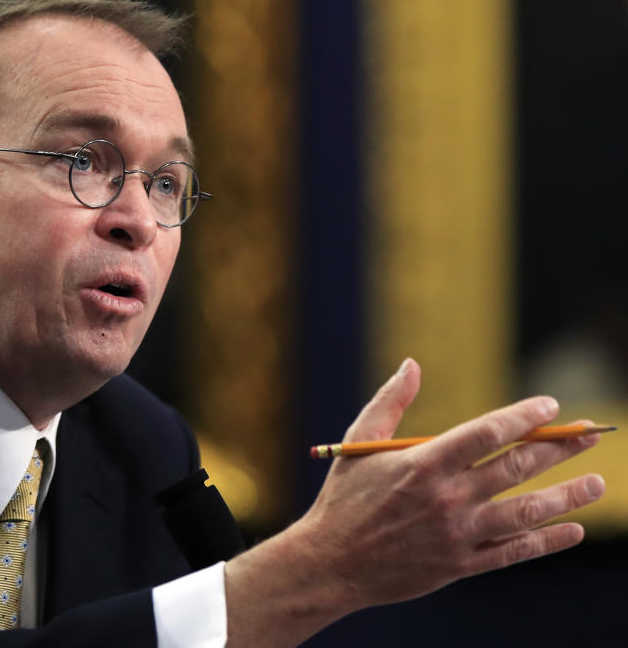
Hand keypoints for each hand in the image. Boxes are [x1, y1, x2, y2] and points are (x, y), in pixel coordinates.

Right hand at [224, 358, 605, 647]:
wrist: (331, 562)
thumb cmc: (344, 498)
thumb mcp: (359, 443)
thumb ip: (389, 401)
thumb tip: (412, 364)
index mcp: (423, 464)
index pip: (487, 433)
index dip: (524, 417)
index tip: (550, 407)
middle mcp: (446, 498)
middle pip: (516, 467)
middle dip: (559, 448)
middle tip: (591, 434)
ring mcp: (457, 534)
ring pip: (526, 511)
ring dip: (567, 495)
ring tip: (597, 481)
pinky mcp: (460, 565)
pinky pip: (513, 552)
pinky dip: (546, 541)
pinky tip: (571, 529)